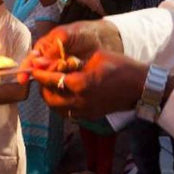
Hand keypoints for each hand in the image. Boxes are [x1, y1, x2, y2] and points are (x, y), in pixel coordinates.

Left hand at [17, 22, 140, 118]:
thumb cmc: (120, 67)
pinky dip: (62, 104)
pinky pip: (68, 113)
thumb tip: (55, 61)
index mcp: (81, 84)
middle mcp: (80, 101)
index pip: (52, 80)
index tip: (33, 68)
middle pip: (50, 99)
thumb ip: (73, 61)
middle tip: (43, 76)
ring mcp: (85, 111)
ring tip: (53, 85)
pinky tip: (65, 93)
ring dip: (51, 97)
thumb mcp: (96, 57)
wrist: (140, 87)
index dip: (40, 74)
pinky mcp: (90, 116)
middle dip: (43, 87)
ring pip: (57, 109)